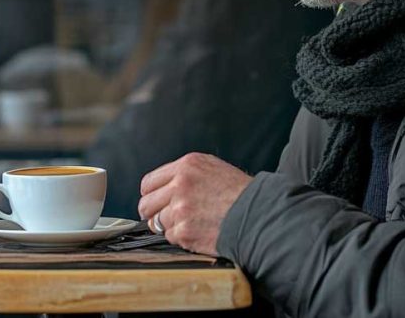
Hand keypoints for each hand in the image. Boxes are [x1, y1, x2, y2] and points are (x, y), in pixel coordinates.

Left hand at [137, 152, 252, 255]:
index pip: (149, 182)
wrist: (259, 215)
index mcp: (186, 166)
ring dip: (169, 227)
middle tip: (162, 219)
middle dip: (152, 213)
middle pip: (146, 204)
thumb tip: (164, 187)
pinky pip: (170, 237)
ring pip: (157, 223)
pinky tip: (198, 233)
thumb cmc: (240, 193)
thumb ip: (185, 173)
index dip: (151, 195)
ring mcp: (180, 209)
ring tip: (189, 225)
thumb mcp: (212, 168)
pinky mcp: (184, 232)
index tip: (156, 203)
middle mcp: (180, 185)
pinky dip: (181, 238)